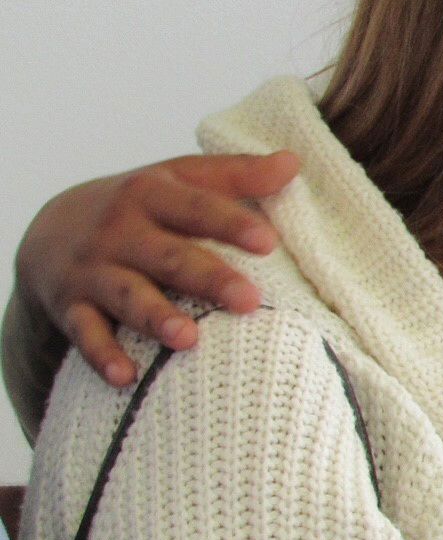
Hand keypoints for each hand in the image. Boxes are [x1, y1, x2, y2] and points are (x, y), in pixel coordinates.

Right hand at [17, 152, 299, 383]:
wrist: (52, 228)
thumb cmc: (140, 205)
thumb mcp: (179, 178)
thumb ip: (236, 174)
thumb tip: (293, 162)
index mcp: (151, 195)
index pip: (196, 208)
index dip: (231, 223)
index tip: (269, 242)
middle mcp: (120, 232)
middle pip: (168, 256)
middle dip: (207, 278)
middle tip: (249, 300)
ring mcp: (94, 271)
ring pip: (127, 296)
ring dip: (155, 317)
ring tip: (187, 339)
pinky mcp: (71, 306)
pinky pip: (85, 333)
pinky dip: (102, 354)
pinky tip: (125, 378)